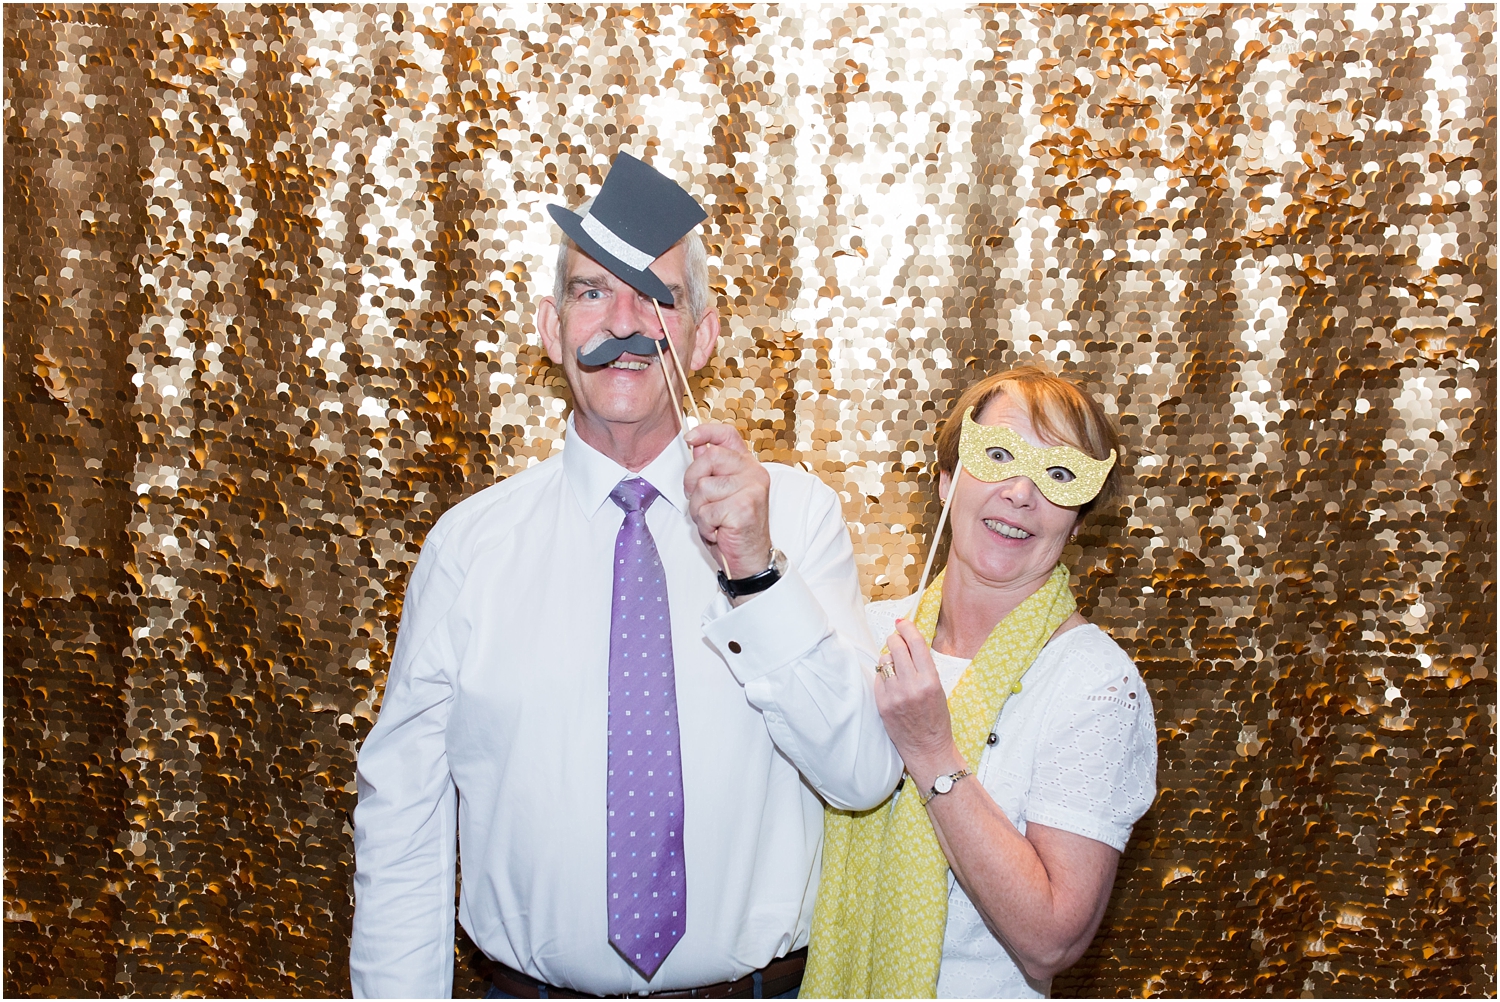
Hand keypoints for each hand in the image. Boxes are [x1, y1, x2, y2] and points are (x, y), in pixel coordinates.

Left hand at [683, 422, 771, 578]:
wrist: (750, 559)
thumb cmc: (732, 527)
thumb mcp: (719, 494)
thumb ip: (711, 469)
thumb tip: (698, 445)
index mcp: (747, 466)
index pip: (728, 435)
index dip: (706, 431)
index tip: (690, 438)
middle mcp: (754, 473)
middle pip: (709, 458)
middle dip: (693, 482)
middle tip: (701, 502)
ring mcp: (751, 489)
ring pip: (703, 488)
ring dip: (699, 510)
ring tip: (714, 521)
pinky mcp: (744, 508)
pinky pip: (706, 511)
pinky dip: (706, 526)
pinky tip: (719, 531)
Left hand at [875, 619, 964, 788]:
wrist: (927, 748)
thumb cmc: (936, 719)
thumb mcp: (938, 689)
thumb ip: (923, 667)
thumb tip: (909, 643)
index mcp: (930, 681)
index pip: (916, 644)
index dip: (908, 628)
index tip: (902, 622)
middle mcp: (911, 686)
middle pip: (896, 647)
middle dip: (895, 639)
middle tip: (896, 639)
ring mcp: (894, 695)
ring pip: (884, 660)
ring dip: (889, 658)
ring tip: (896, 667)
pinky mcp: (882, 703)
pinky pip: (878, 677)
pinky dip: (884, 675)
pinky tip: (891, 682)